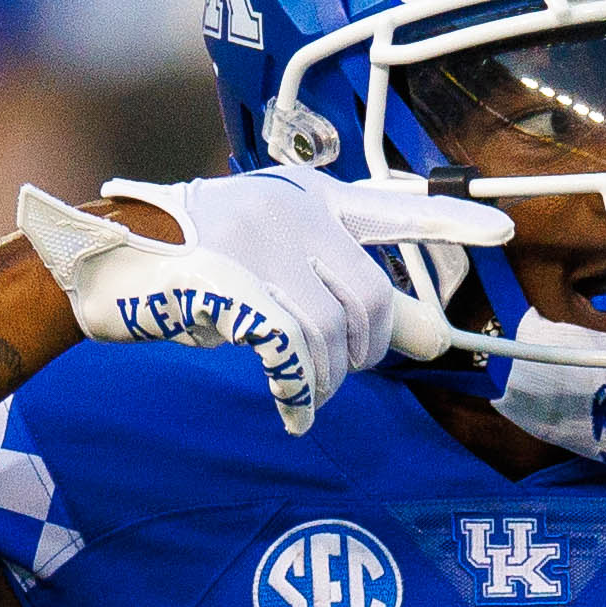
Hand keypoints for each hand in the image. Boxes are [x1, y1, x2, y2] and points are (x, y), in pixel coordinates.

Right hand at [13, 171, 508, 436]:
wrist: (101, 265)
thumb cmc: (186, 276)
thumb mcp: (265, 266)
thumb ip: (335, 288)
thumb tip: (428, 338)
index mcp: (300, 197)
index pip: (388, 206)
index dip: (448, 221)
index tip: (504, 228)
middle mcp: (289, 210)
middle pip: (371, 298)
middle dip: (365, 352)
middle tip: (335, 373)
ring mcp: (261, 243)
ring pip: (336, 333)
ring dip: (325, 381)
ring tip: (300, 389)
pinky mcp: (236, 284)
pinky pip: (296, 353)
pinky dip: (298, 393)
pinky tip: (289, 409)